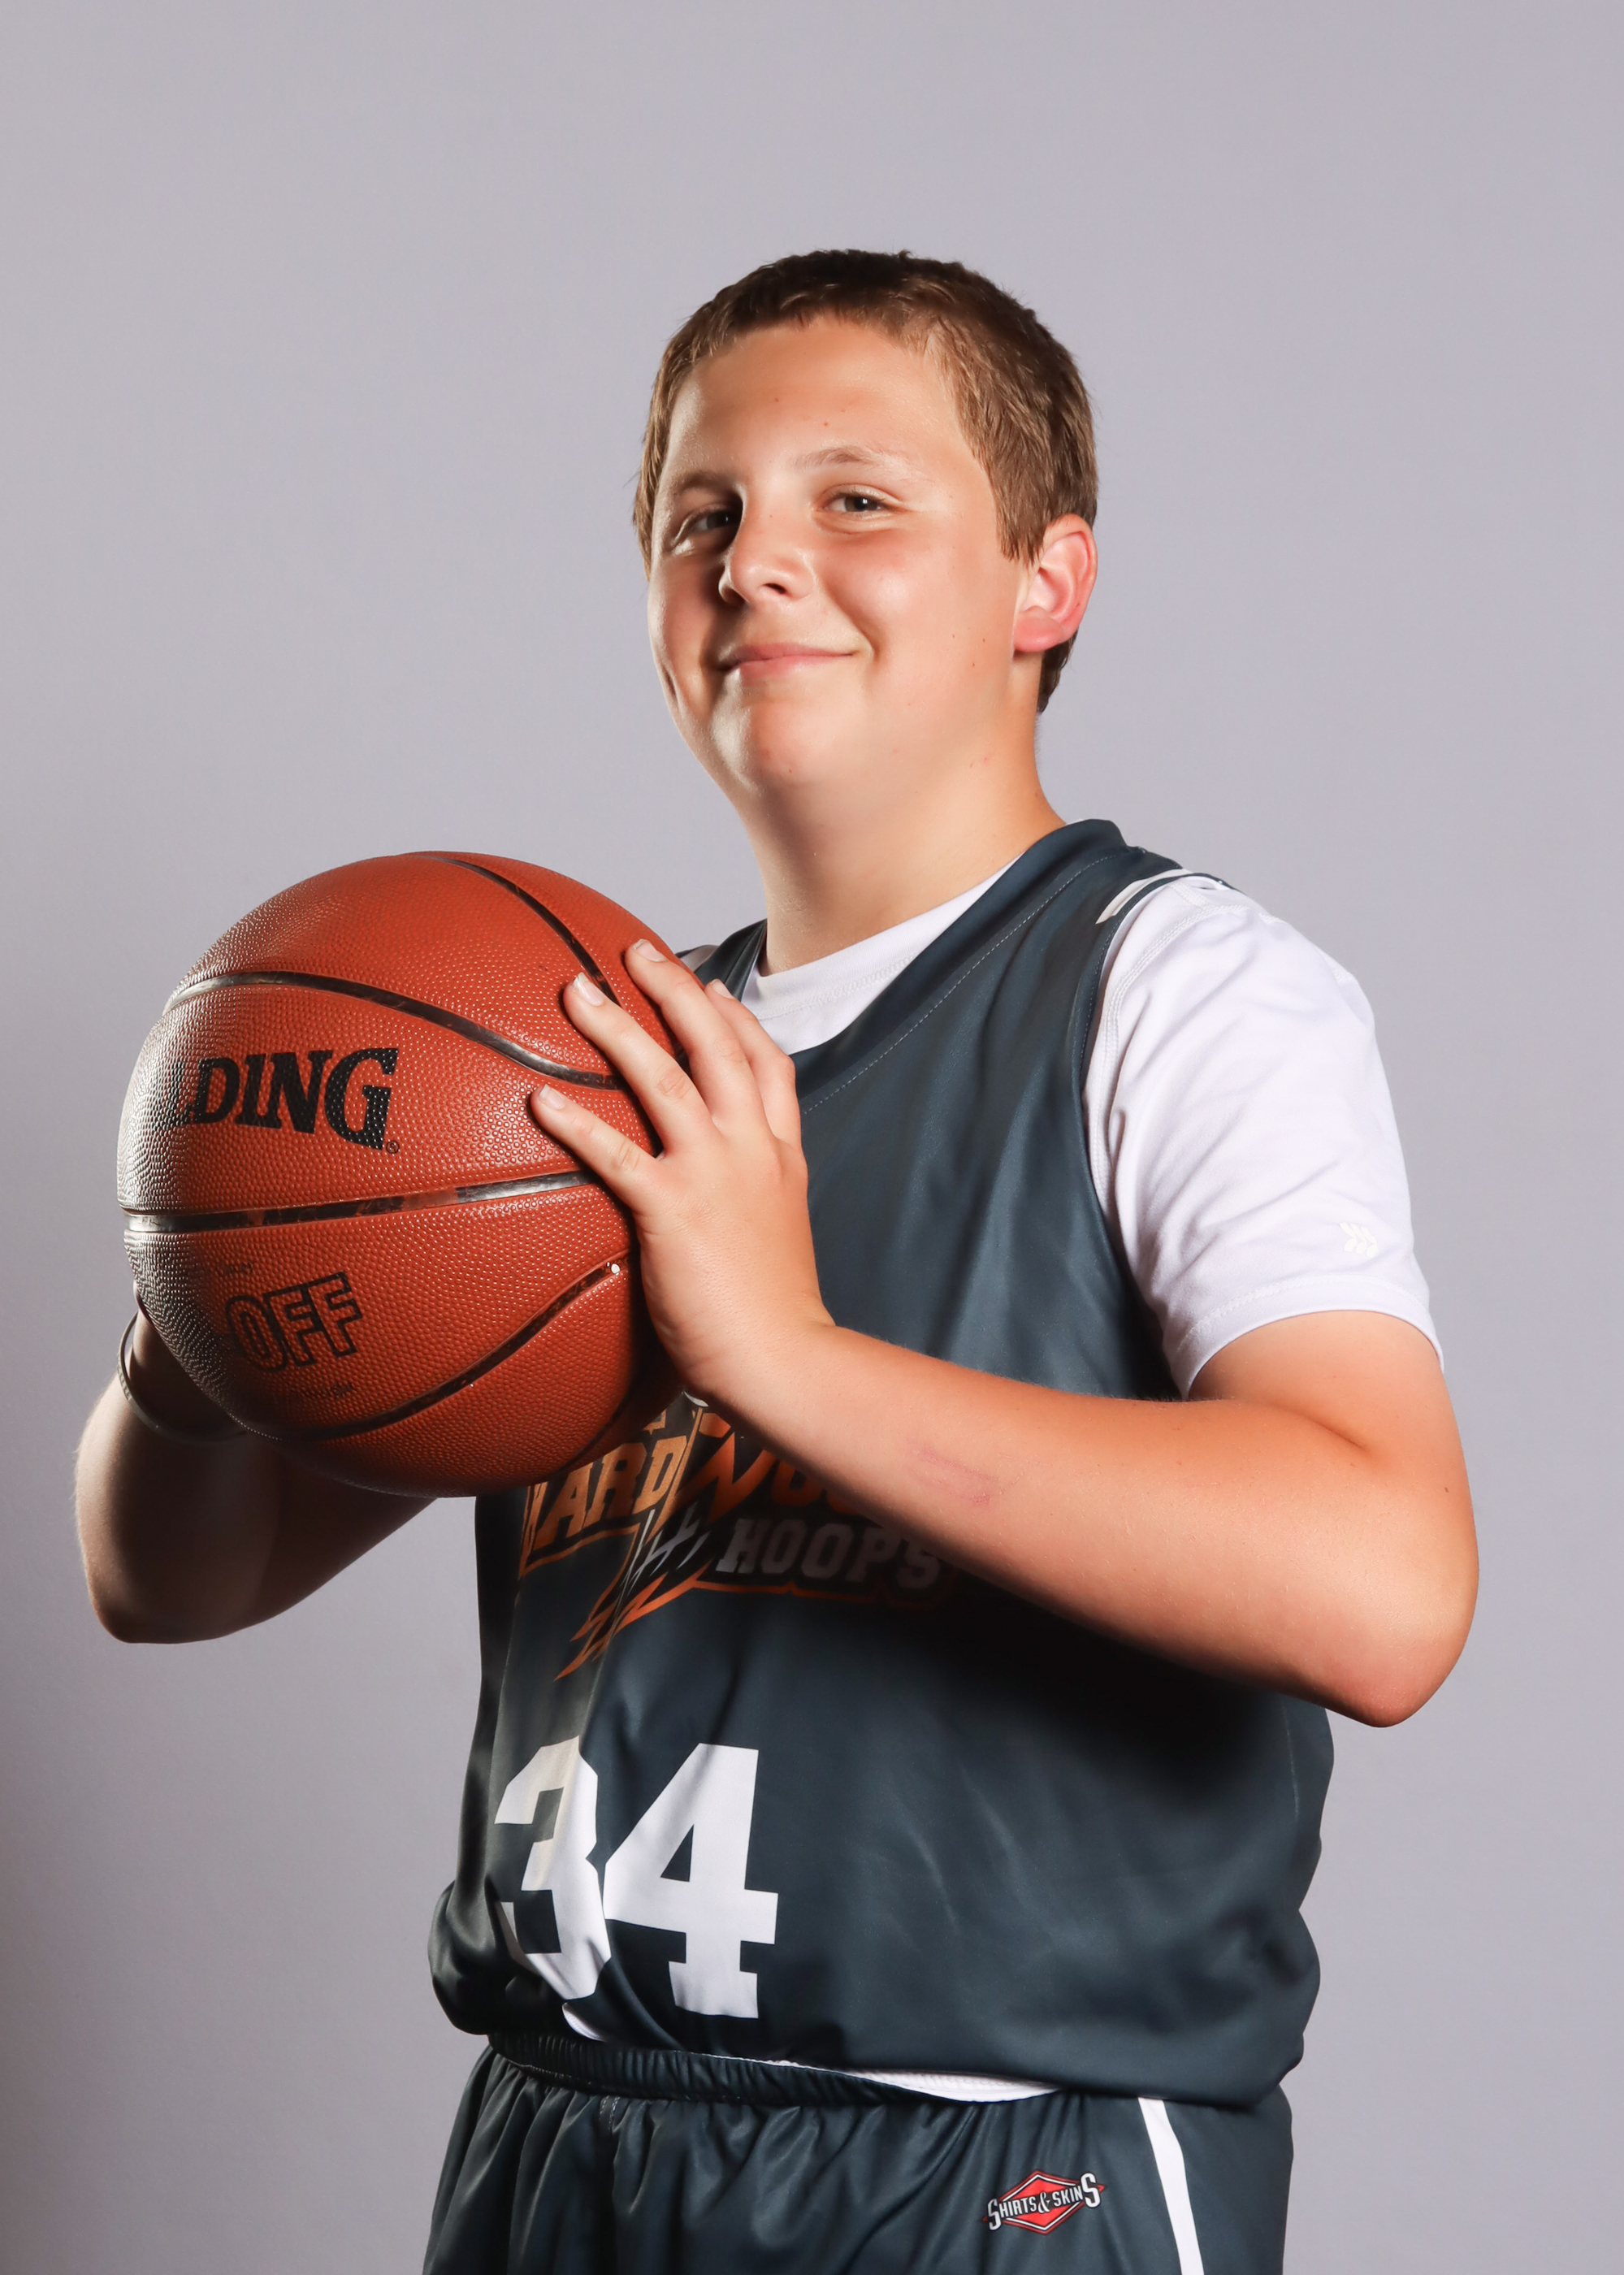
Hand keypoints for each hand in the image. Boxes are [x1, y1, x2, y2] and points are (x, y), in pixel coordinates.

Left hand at [529, 941, 831, 1417]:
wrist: (787, 1359)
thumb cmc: (772, 1321)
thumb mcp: (774, 1242)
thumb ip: (748, 1209)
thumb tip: (708, 1213)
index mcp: (779, 1158)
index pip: (767, 1066)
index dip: (736, 1020)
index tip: (709, 987)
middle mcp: (752, 1151)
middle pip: (718, 1046)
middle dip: (676, 990)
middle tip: (635, 951)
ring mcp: (717, 1175)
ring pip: (666, 1078)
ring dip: (618, 1028)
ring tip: (577, 992)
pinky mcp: (675, 1210)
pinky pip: (617, 1153)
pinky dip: (578, 1121)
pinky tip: (540, 1098)